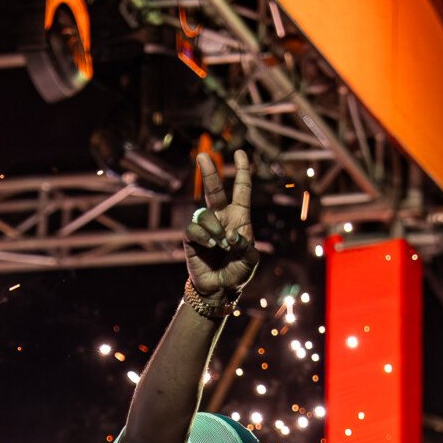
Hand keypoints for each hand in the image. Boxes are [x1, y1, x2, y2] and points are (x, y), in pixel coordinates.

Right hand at [185, 149, 257, 302]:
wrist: (220, 289)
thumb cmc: (237, 272)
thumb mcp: (250, 260)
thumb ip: (245, 246)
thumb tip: (230, 235)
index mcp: (239, 218)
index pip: (241, 190)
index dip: (242, 171)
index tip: (240, 153)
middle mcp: (221, 218)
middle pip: (214, 190)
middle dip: (209, 172)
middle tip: (202, 156)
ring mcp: (205, 227)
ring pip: (205, 215)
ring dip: (214, 230)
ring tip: (220, 246)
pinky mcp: (192, 238)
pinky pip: (194, 230)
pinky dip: (204, 238)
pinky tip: (210, 247)